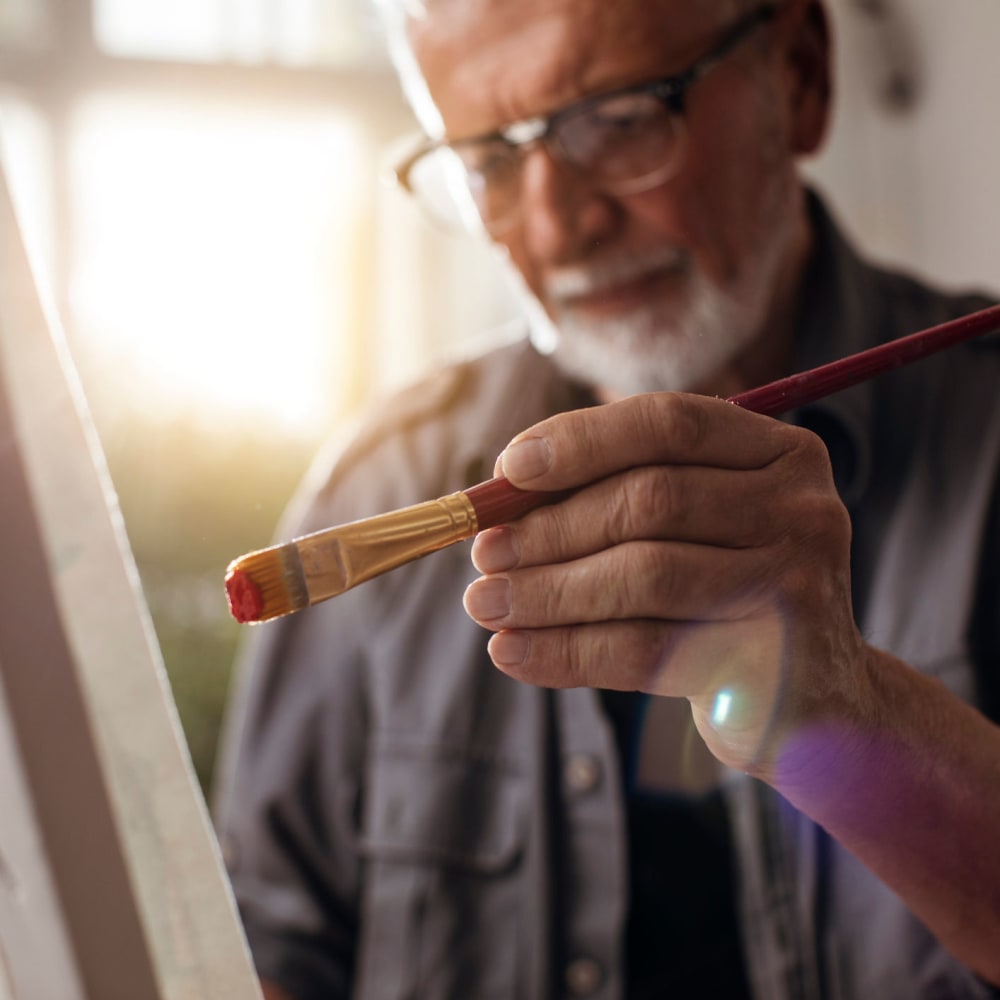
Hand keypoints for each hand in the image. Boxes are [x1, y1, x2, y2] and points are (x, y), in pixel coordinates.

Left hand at [463, 392, 873, 777]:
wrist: (816, 699)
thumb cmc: (728, 594)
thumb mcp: (692, 530)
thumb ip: (617, 497)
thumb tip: (500, 496)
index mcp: (781, 454)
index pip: (670, 423)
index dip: (580, 440)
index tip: (507, 469)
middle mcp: (802, 509)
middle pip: (651, 499)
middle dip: (551, 527)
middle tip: (484, 554)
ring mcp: (796, 587)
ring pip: (643, 575)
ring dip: (547, 592)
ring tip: (484, 604)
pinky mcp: (770, 665)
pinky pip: (646, 651)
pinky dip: (566, 652)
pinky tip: (513, 653)